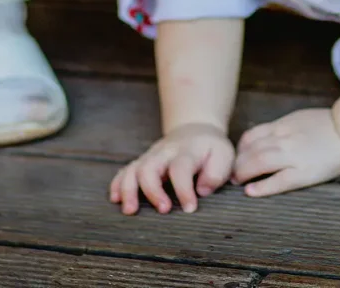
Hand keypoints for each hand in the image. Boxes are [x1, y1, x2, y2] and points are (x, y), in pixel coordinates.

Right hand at [109, 122, 234, 214]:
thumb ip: (216, 173)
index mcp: (187, 151)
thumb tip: (201, 190)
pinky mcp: (142, 162)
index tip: (189, 209)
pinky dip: (118, 184)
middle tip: (163, 210)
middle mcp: (165, 153)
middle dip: (152, 191)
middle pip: (150, 167)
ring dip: (128, 190)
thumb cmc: (211, 149)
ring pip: (133, 169)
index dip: (184, 190)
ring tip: (129, 210)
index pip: (181, 168)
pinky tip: (116, 199)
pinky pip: (125, 171)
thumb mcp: (223, 156)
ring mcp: (151, 156)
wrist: (196, 129)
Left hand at [231, 108, 339, 198]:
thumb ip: (283, 127)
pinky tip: (251, 192)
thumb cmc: (330, 126)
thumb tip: (265, 138)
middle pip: (251, 150)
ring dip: (243, 173)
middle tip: (230, 174)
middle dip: (237, 163)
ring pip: (259, 163)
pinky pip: (278, 181)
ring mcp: (294, 155)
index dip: (240, 148)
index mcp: (284, 125)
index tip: (235, 157)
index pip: (252, 136)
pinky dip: (262, 187)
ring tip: (237, 182)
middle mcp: (285, 139)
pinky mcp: (305, 172)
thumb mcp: (301, 118)